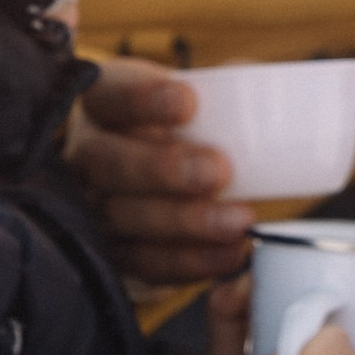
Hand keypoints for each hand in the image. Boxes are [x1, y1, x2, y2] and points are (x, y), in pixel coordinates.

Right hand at [64, 57, 254, 283]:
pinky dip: (189, 261)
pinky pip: (142, 262)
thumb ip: (226, 92)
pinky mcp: (111, 253)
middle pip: (106, 163)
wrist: (162, 180)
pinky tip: (230, 251)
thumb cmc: (184, 129)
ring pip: (121, 217)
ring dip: (184, 222)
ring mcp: (89, 207)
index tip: (188, 102)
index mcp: (104, 103)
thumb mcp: (196, 99)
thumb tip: (267, 95)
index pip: (108, 95)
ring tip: (237, 219)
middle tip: (219, 170)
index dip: (141, 99)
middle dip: (163, 169)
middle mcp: (86, 154)